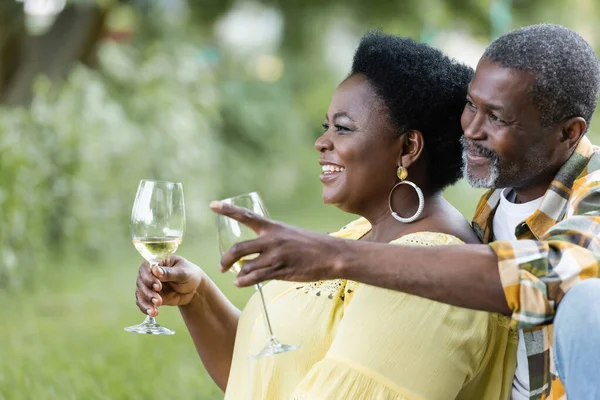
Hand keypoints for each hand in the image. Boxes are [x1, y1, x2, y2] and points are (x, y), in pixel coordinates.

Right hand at [135, 255, 203, 316]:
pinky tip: (153, 313)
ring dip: (146, 302)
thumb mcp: (183, 273)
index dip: (149, 277)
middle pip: (141, 281)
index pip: (147, 267)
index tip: (158, 286)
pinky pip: (143, 302)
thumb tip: (155, 269)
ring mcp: (150, 285)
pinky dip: (146, 308)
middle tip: (158, 300)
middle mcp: (152, 273)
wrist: (195, 289)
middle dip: (148, 292)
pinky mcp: (151, 296)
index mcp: (159, 262)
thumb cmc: (190, 275)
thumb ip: (170, 273)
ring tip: (155, 309)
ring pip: (140, 293)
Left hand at [209, 201, 347, 286]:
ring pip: (246, 267)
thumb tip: (253, 256)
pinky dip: (244, 282)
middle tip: (222, 266)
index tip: (212, 205)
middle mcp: (272, 240)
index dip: (227, 210)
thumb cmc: (311, 245)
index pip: (246, 216)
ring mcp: (276, 256)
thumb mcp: (289, 235)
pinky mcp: (281, 270)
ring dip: (238, 274)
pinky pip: (256, 278)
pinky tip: (241, 283)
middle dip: (226, 259)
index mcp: (273, 227)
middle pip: (238, 248)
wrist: (332, 255)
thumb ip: (271, 241)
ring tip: (237, 278)